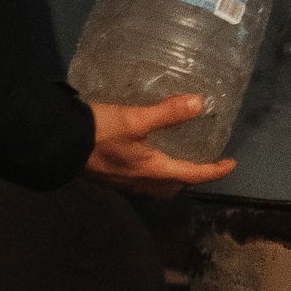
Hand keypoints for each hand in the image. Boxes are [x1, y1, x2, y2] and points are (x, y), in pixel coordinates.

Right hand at [88, 95, 235, 197]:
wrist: (60, 144)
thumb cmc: (100, 133)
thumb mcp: (136, 119)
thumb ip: (167, 113)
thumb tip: (200, 104)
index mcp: (152, 171)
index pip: (192, 175)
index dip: (214, 171)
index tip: (231, 164)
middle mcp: (141, 182)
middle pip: (175, 186)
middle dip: (192, 177)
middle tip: (204, 162)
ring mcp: (124, 183)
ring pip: (157, 186)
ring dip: (172, 177)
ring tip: (179, 159)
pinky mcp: (110, 177)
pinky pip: (141, 181)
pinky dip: (154, 172)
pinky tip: (147, 156)